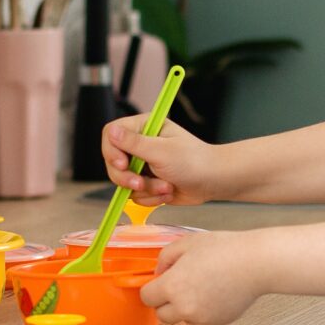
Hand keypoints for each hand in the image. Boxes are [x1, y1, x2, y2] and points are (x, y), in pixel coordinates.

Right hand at [102, 114, 224, 205]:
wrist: (214, 182)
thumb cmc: (194, 161)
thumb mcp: (161, 151)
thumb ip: (134, 143)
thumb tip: (111, 131)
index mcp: (144, 127)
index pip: (111, 134)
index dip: (112, 151)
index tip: (123, 164)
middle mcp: (140, 145)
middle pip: (112, 162)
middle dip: (127, 177)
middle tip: (141, 183)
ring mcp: (143, 165)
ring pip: (124, 182)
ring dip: (146, 189)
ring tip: (166, 187)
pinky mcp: (148, 183)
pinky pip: (136, 195)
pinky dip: (151, 197)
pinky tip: (168, 193)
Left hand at [139, 231, 263, 324]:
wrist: (256, 263)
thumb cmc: (224, 249)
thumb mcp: (187, 243)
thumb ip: (165, 257)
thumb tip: (159, 271)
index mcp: (172, 287)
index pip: (146, 297)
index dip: (152, 287)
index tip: (161, 280)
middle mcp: (184, 307)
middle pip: (161, 315)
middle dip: (165, 302)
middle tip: (179, 284)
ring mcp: (202, 318)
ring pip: (183, 318)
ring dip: (185, 306)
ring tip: (203, 284)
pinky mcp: (218, 322)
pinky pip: (202, 319)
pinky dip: (205, 309)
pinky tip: (217, 290)